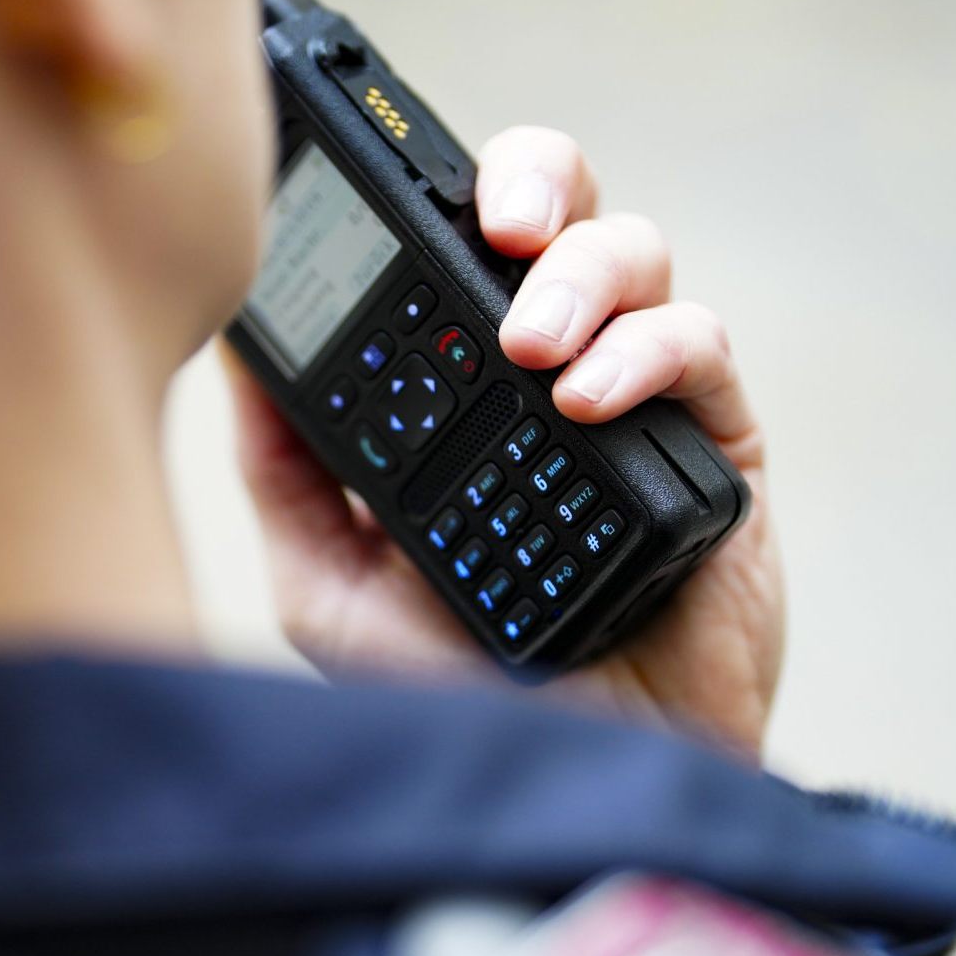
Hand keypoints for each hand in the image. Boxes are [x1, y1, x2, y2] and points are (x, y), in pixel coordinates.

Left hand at [229, 127, 784, 754]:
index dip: (423, 189)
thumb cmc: (455, 691)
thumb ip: (285, 476)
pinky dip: (646, 353)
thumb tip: (241, 357)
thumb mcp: (329, 588)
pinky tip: (587, 401)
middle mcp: (547, 370)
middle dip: (529, 177)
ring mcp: (634, 399)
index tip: (372, 177)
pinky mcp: (714, 446)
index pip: (448, 245)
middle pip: (558, 207)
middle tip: (495, 223)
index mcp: (460, 386)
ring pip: (637, 251)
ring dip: (582, 274)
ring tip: (531, 346)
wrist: (571, 778)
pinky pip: (700, 345)